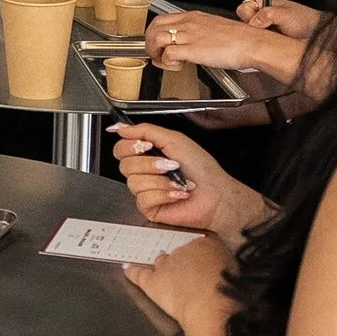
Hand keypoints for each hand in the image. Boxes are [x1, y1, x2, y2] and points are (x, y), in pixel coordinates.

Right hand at [112, 121, 267, 238]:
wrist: (216, 194)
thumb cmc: (201, 169)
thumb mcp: (174, 140)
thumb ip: (145, 130)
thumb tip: (120, 127)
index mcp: (148, 154)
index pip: (121, 148)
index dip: (129, 146)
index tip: (147, 145)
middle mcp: (144, 171)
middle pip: (124, 164)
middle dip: (148, 163)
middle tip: (168, 164)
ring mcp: (145, 190)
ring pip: (133, 182)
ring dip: (160, 179)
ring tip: (177, 180)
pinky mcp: (149, 208)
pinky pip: (143, 198)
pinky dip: (164, 194)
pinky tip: (176, 193)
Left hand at [123, 228, 232, 327]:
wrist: (212, 306)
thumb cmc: (231, 292)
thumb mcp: (238, 274)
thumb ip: (228, 268)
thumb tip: (226, 272)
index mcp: (208, 244)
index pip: (202, 245)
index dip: (202, 258)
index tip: (205, 266)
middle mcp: (185, 249)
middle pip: (182, 253)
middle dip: (185, 264)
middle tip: (192, 278)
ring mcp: (167, 264)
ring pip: (162, 262)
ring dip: (164, 268)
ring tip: (166, 274)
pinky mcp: (153, 281)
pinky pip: (139, 273)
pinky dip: (132, 271)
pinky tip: (127, 268)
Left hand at [145, 9, 298, 79]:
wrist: (252, 43)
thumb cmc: (239, 39)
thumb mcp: (214, 28)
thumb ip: (199, 32)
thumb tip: (191, 42)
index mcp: (193, 16)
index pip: (162, 19)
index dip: (154, 32)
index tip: (157, 43)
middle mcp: (188, 23)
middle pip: (154, 27)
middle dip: (149, 42)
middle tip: (155, 54)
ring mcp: (189, 35)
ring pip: (156, 39)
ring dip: (155, 52)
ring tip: (163, 61)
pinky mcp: (193, 50)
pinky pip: (168, 54)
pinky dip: (167, 62)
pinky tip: (176, 66)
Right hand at [234, 0, 321, 38]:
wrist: (316, 34)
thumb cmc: (305, 20)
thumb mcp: (287, 15)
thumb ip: (269, 14)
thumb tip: (254, 21)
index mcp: (263, 4)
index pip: (244, 8)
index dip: (248, 16)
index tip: (258, 23)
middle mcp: (261, 16)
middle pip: (243, 22)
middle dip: (252, 29)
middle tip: (267, 32)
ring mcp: (263, 29)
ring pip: (249, 34)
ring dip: (258, 38)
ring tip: (273, 39)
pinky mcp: (266, 41)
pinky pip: (256, 44)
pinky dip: (261, 46)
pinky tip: (272, 45)